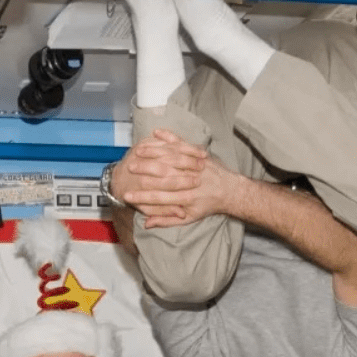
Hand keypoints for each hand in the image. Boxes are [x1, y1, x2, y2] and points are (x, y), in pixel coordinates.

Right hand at [118, 130, 243, 228]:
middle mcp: (189, 181)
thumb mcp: (189, 218)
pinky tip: (156, 133)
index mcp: (185, 198)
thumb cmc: (207, 205)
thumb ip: (168, 219)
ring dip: (152, 153)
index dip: (141, 197)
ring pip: (170, 157)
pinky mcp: (198, 154)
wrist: (230, 191)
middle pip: (162, 175)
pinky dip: (169, 136)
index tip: (126, 194)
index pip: (158, 198)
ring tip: (137, 152)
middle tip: (128, 169)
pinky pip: (182, 142)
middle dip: (143, 171)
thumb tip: (148, 223)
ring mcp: (195, 165)